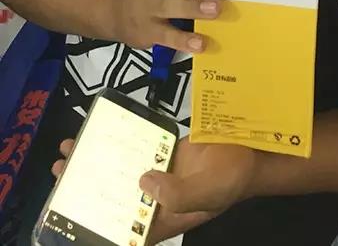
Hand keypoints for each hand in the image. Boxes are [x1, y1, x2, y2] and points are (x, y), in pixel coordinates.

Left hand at [53, 136, 259, 242]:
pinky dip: (123, 139)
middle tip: (62, 169)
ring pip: (125, 168)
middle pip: (118, 195)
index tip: (74, 211)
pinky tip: (105, 128)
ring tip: (72, 146)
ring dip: (101, 159)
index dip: (101, 224)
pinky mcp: (169, 150)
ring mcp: (164, 172)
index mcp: (167, 216)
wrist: (255, 149)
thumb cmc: (233, 177)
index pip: (129, 229)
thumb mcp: (209, 191)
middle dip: (89, 184)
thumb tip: (143, 183)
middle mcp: (160, 198)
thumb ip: (179, 192)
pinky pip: (141, 146)